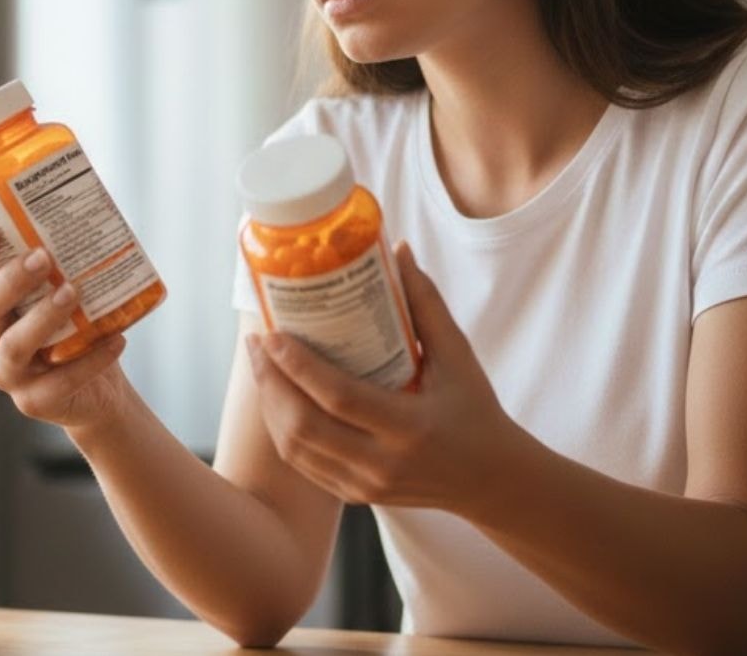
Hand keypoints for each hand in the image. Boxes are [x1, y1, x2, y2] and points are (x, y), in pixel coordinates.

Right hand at [0, 224, 130, 431]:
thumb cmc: (79, 327)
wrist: (100, 389)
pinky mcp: (35, 401)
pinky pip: (57, 382)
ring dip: (42, 317)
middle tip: (42, 257)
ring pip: (13, 346)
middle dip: (9, 280)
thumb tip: (93, 198)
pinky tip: (117, 339)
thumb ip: (67, 254)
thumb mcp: (66, 287)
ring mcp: (9, 372)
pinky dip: (90, 360)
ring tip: (73, 293)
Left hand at [247, 241, 528, 511]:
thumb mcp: (458, 356)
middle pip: (304, 426)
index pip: (338, 397)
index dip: (297, 366)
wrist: (490, 479)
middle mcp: (383, 463)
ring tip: (261, 366)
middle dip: (270, 382)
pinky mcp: (356, 495)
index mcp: (410, 428)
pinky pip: (304, 465)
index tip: (271, 333)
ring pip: (296, 448)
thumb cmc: (475, 410)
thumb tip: (398, 251)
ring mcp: (365, 485)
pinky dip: (283, 431)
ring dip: (270, 406)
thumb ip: (427, 304)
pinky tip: (278, 399)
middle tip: (256, 344)